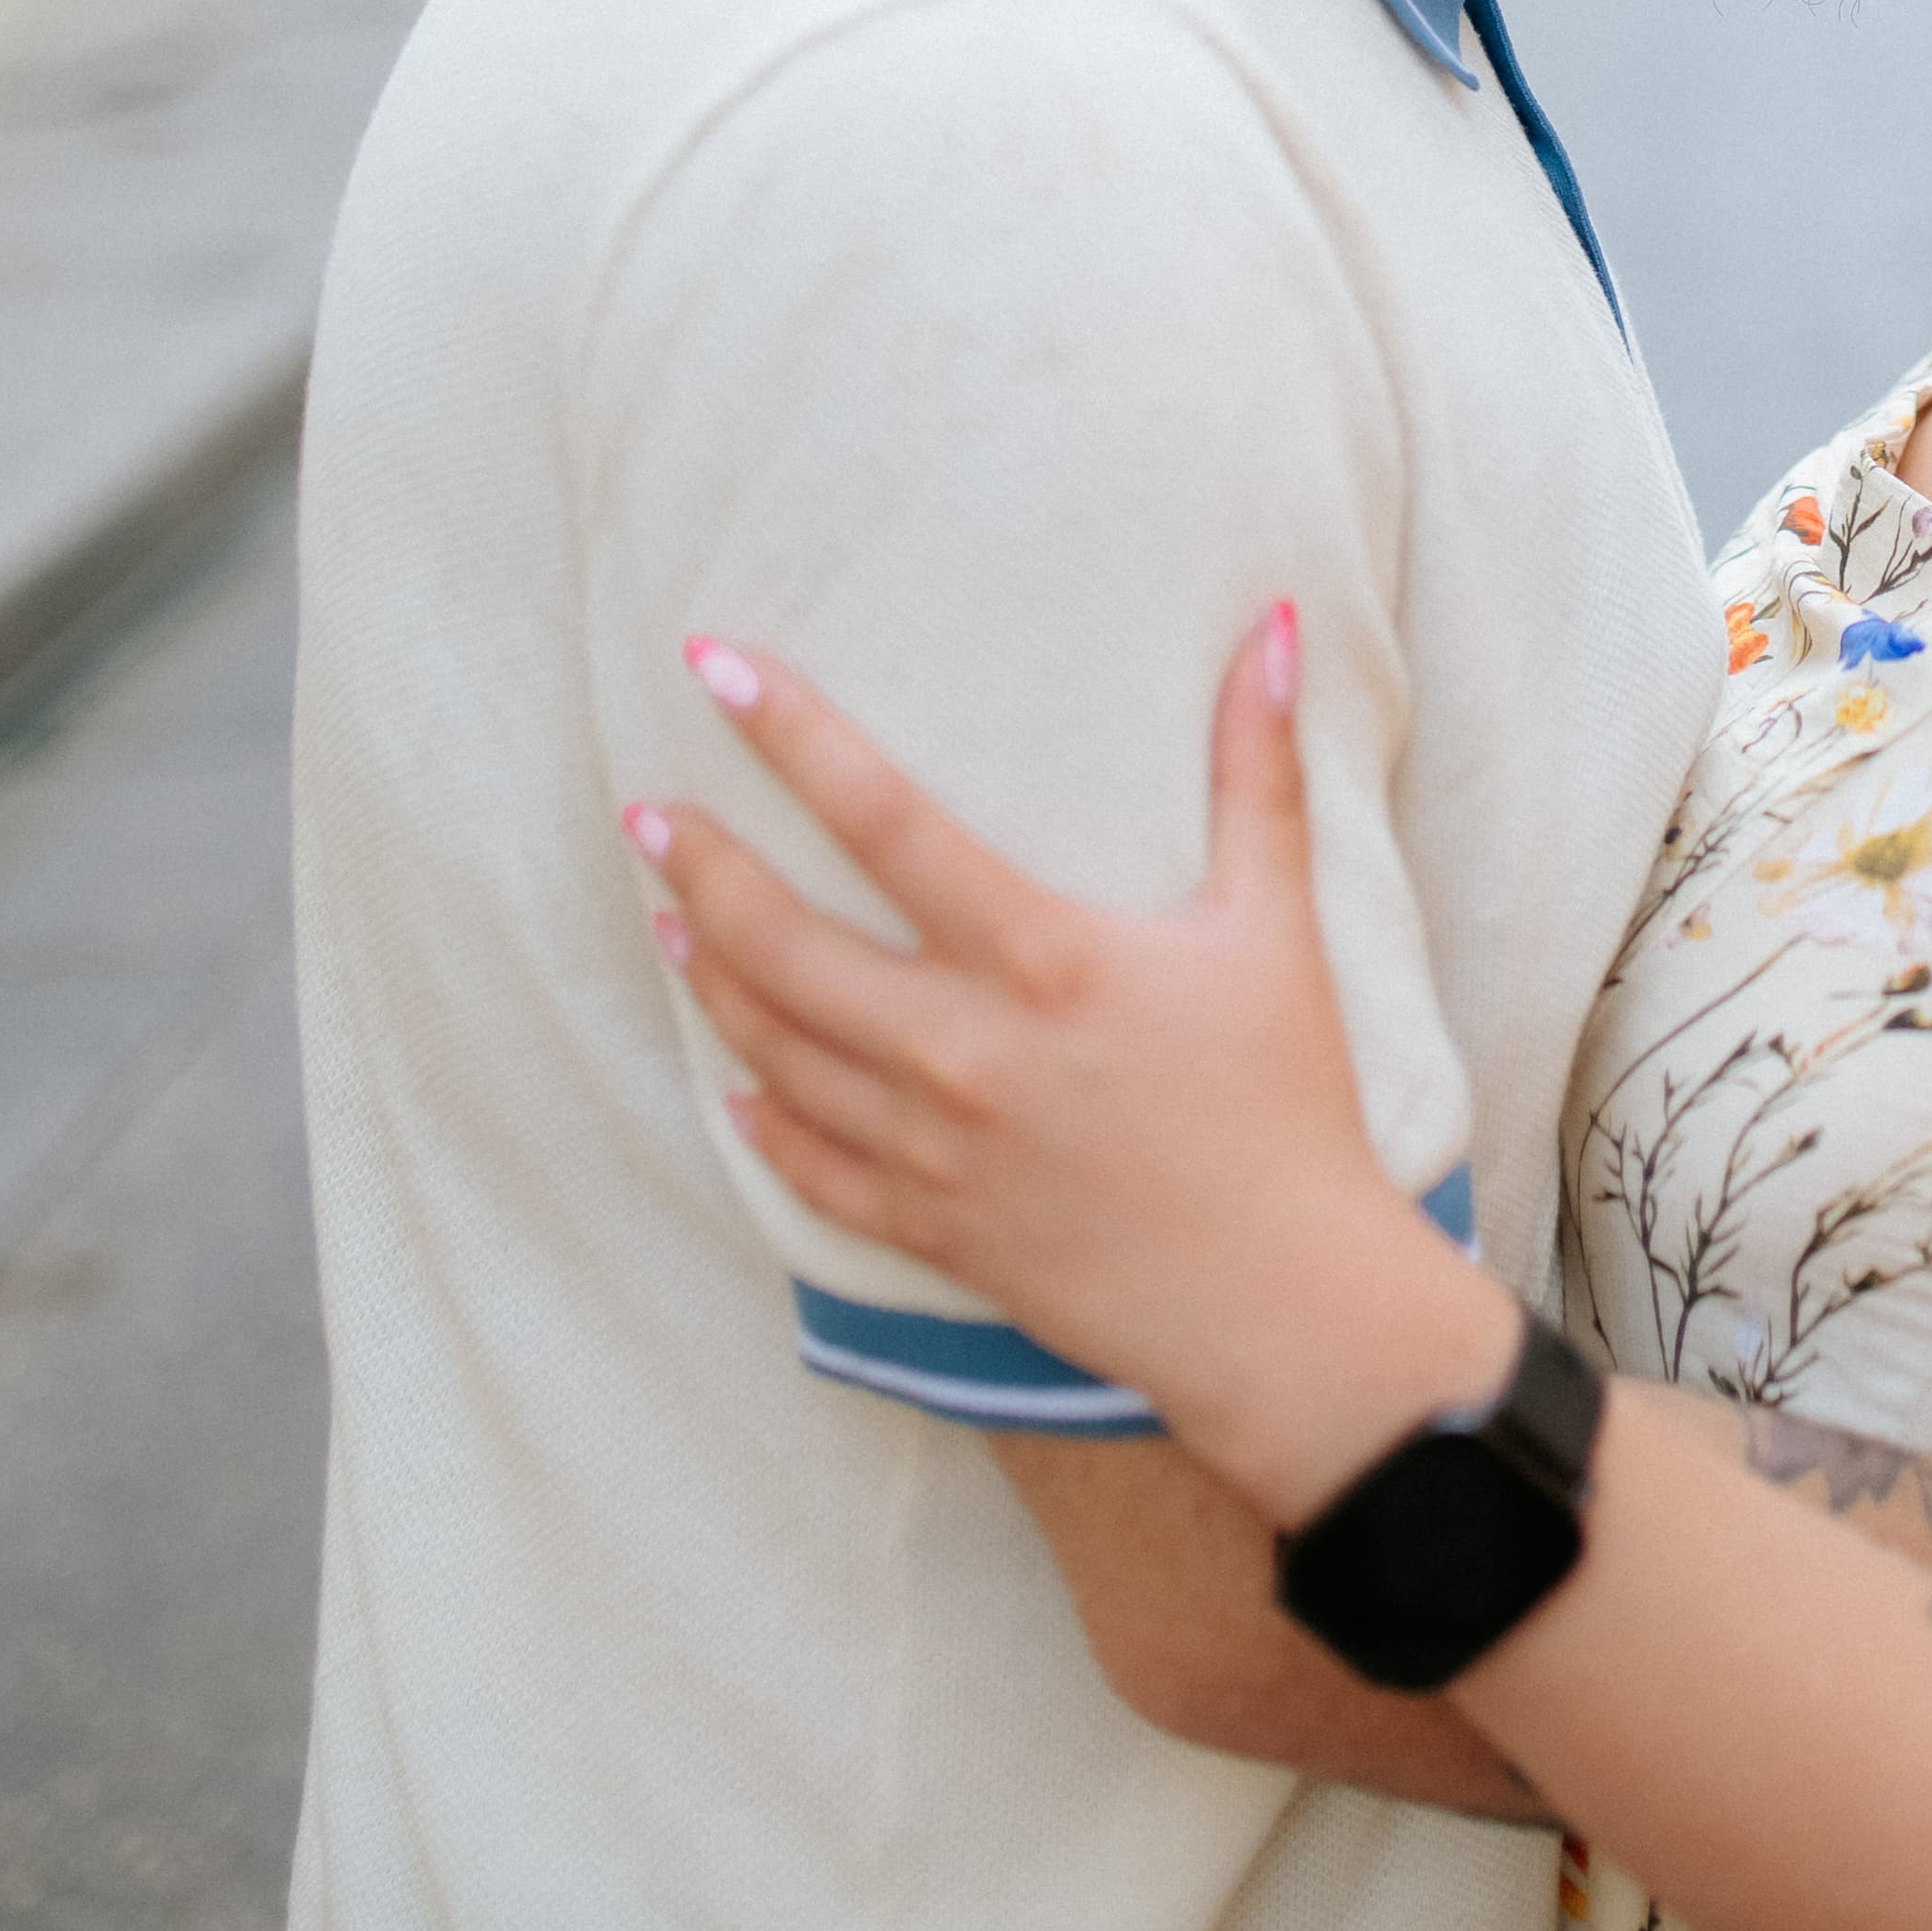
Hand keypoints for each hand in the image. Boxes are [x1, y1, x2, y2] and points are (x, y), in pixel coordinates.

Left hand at [632, 614, 1514, 1521]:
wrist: (1280, 1302)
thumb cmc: (1286, 1102)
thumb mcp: (1274, 923)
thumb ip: (1260, 770)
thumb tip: (1274, 628)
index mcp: (1039, 957)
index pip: (883, 819)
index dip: (792, 735)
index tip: (718, 669)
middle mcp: (961, 1048)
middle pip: (785, 941)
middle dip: (702, 868)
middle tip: (645, 815)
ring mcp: (933, 1148)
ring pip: (777, 1049)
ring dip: (713, 978)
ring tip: (669, 920)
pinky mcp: (932, 1229)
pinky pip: (811, 1170)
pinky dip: (761, 1122)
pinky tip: (731, 1085)